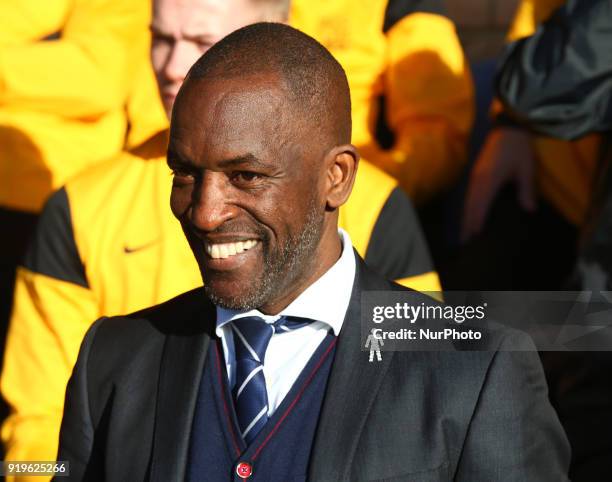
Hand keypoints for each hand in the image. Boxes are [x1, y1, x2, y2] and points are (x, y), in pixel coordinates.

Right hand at [461, 127, 536, 241]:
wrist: (508, 126)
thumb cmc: (518, 147)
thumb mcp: (526, 168)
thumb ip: (526, 189)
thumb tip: (529, 210)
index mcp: (489, 179)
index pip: (481, 205)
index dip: (477, 221)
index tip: (474, 237)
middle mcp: (478, 179)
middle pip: (470, 205)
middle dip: (467, 224)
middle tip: (464, 242)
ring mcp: (475, 175)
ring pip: (468, 201)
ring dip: (465, 217)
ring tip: (463, 233)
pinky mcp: (475, 172)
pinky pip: (469, 194)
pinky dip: (467, 207)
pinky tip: (468, 214)